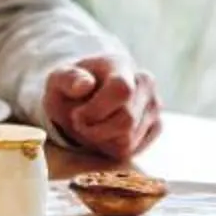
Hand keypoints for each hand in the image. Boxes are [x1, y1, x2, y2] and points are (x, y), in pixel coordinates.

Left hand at [44, 56, 161, 157]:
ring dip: (102, 141)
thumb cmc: (72, 88)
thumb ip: (67, 79)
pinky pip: (133, 150)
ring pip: (129, 141)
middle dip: (96, 131)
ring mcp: (154, 106)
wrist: (88, 94)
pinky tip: (105, 134)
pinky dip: (113, 148)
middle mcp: (145, 83)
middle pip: (126, 121)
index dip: (97, 110)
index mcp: (121, 65)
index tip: (76, 115)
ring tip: (92, 126)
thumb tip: (84, 85)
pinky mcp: (157, 126)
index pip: (122, 90)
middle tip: (80, 125)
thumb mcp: (58, 80)